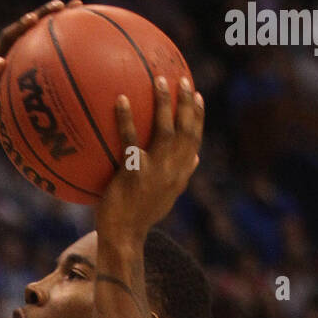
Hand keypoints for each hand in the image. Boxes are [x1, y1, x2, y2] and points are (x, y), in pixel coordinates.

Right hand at [0, 0, 82, 136]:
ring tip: (31, 19)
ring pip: (6, 41)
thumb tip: (80, 102)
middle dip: (42, 14)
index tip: (78, 5)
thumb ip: (46, 99)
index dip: (58, 20)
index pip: (40, 33)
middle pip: (26, 28)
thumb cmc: (9, 114)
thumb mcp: (30, 108)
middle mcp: (9, 54)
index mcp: (22, 58)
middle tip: (59, 5)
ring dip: (19, 28)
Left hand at [96, 78, 203, 244]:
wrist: (124, 238)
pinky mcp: (134, 175)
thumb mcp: (166, 197)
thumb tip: (196, 158)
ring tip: (158, 80)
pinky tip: (120, 99)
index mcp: (180, 175)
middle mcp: (173, 171)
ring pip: (165, 131)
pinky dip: (126, 119)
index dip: (197, 117)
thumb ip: (182, 176)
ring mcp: (155, 172)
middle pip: (185, 130)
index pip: (194, 140)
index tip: (197, 95)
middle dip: (186, 103)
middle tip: (182, 79)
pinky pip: (130, 141)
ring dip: (164, 103)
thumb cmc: (141, 217)